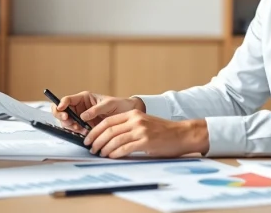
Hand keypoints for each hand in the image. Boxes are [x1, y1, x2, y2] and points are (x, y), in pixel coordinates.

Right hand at [51, 91, 144, 132]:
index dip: (62, 104)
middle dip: (63, 117)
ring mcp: (81, 118)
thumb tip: (83, 115)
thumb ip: (95, 109)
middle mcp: (81, 107)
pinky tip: (83, 133)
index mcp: (84, 98)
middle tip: (69, 122)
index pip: (68, 99)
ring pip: (67, 122)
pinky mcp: (85, 127)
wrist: (128, 115)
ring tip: (79, 129)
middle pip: (63, 112)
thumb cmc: (119, 105)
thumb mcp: (109, 104)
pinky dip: (76, 132)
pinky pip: (75, 130)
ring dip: (70, 126)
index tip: (62, 109)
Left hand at [84, 109, 208, 158]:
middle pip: (108, 130)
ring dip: (104, 148)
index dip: (95, 131)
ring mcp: (141, 130)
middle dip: (96, 140)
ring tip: (99, 154)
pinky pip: (124, 148)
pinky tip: (110, 157)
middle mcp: (135, 120)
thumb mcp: (144, 123)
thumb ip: (129, 127)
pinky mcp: (146, 141)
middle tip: (91, 148)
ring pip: (114, 139)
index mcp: (133, 114)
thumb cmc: (163, 132)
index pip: (108, 121)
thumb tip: (109, 138)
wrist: (182, 134)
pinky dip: (115, 153)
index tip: (88, 139)